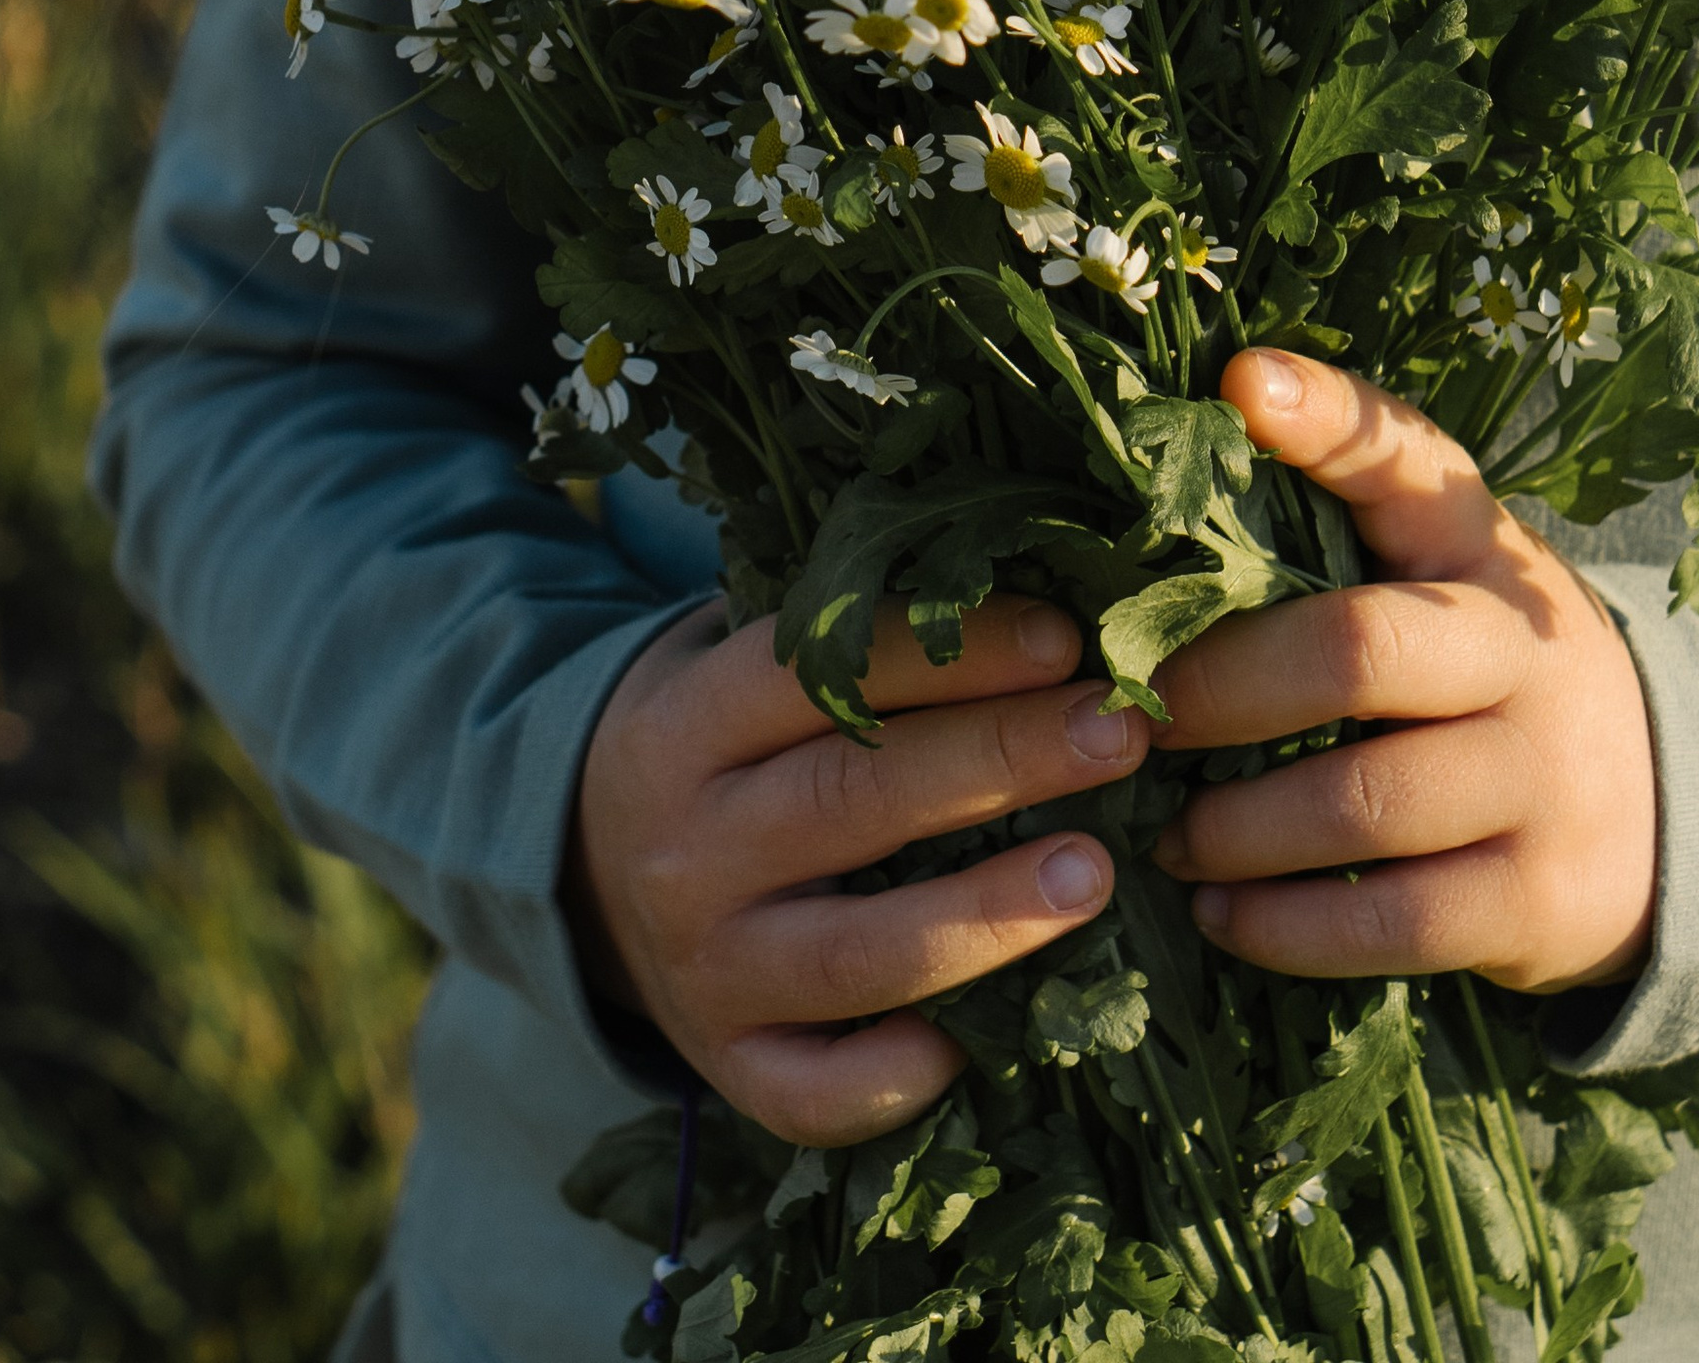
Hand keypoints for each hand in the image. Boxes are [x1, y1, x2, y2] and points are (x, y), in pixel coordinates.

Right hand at [570, 593, 1150, 1142]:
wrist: (581, 870)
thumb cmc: (718, 743)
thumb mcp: (733, 665)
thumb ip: (840, 637)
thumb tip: (1028, 604)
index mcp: (684, 726)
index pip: (816, 675)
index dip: (944, 654)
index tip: (1062, 640)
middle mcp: (686, 850)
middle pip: (851, 803)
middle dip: (998, 762)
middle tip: (1117, 735)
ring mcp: (702, 971)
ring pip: (855, 956)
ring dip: (982, 917)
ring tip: (1096, 872)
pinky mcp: (726, 1065)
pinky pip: (815, 1093)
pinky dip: (896, 1077)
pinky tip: (978, 1043)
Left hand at [1150, 352, 1656, 993]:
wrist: (1662, 816)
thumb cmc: (1487, 677)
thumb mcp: (1444, 582)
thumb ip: (1333, 538)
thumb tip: (1156, 510)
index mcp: (1483, 548)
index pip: (1411, 461)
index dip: (1328, 418)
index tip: (1240, 384)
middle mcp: (1524, 650)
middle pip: (1354, 652)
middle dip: (1220, 688)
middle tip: (1133, 716)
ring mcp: (1542, 780)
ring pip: (1358, 804)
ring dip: (1234, 827)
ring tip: (1167, 833)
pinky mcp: (1538, 901)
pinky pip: (1385, 923)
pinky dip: (1281, 926)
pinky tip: (1220, 912)